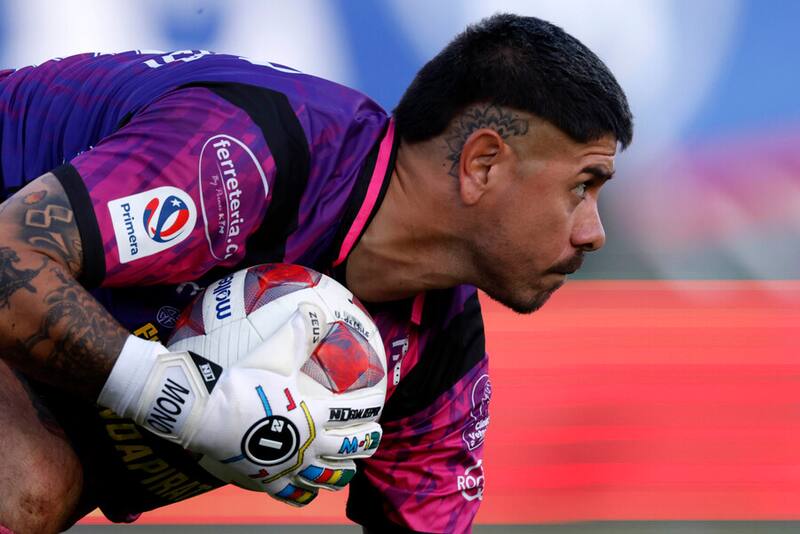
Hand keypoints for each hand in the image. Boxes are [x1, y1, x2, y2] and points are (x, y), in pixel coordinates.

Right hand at [186, 304, 385, 504]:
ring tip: (351, 469)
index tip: (379, 404)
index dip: (371, 408)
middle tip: (374, 435)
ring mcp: (289, 466)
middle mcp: (308, 444)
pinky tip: (308, 494)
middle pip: (349, 447)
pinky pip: (292, 494)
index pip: (352, 413)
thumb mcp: (274, 353)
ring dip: (343, 472)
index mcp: (313, 414)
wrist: (206, 415)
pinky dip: (304, 495)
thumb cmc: (242, 383)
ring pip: (327, 477)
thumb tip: (314, 308)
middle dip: (367, 441)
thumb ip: (298, 332)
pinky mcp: (268, 480)